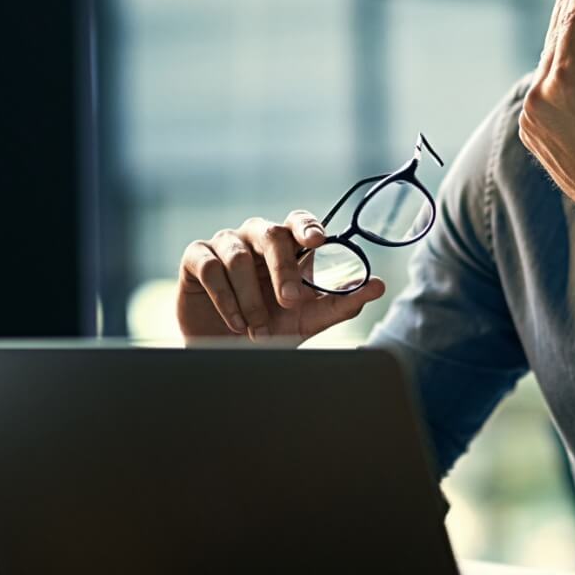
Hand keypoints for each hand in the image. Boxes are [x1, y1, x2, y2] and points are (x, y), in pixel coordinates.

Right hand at [176, 212, 384, 341]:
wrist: (228, 353)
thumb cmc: (272, 328)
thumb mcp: (310, 320)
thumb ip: (342, 302)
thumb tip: (378, 286)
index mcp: (287, 246)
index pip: (299, 221)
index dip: (307, 225)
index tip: (317, 240)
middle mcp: (256, 237)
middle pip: (271, 234)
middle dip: (283, 270)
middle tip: (291, 301)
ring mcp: (225, 244)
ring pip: (238, 257)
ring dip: (251, 298)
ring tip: (257, 328)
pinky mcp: (196, 258)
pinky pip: (211, 267)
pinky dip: (225, 298)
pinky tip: (236, 322)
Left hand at [518, 0, 574, 226]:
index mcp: (565, 80)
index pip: (572, 25)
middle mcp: (539, 96)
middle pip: (554, 43)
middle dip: (566, 15)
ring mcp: (531, 117)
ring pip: (545, 68)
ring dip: (560, 45)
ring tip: (572, 21)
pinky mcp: (530, 133)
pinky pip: (542, 94)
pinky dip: (554, 77)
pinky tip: (568, 64)